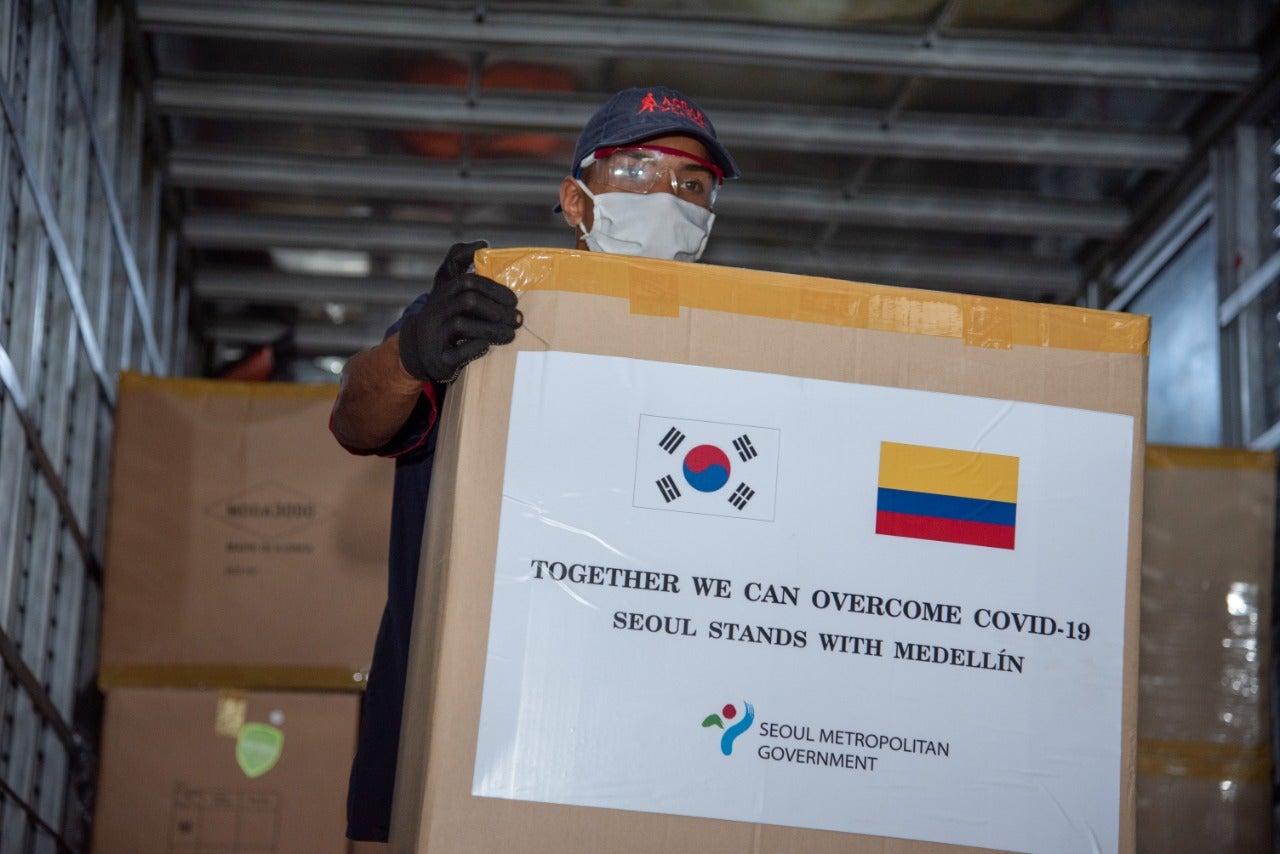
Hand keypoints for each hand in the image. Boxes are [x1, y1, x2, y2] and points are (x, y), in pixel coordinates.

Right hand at [398, 241, 521, 381]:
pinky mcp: (438, 358)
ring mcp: (435, 334)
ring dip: (491, 330)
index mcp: (443, 292)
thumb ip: (460, 260)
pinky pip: (456, 352)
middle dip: (496, 310)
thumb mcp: (447, 284)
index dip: (493, 289)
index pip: (468, 282)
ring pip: (461, 325)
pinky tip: (488, 346)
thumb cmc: (444, 312)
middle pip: (468, 301)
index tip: (513, 300)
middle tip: (517, 320)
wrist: (419, 348)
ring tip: (510, 335)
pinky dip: (475, 348)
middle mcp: (437, 310)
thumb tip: (483, 243)